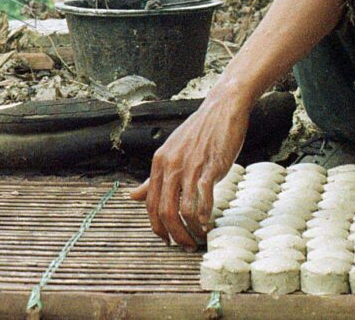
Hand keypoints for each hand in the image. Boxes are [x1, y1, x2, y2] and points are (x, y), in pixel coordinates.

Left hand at [130, 81, 250, 247]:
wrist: (222, 109)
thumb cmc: (199, 133)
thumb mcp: (171, 153)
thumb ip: (153, 178)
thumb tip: (132, 196)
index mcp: (159, 163)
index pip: (151, 203)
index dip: (157, 226)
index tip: (166, 239)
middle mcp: (171, 165)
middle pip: (164, 210)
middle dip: (174, 234)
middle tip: (184, 245)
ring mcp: (190, 166)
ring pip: (182, 209)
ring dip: (190, 230)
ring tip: (199, 238)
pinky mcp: (210, 166)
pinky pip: (202, 197)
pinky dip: (203, 215)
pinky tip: (208, 223)